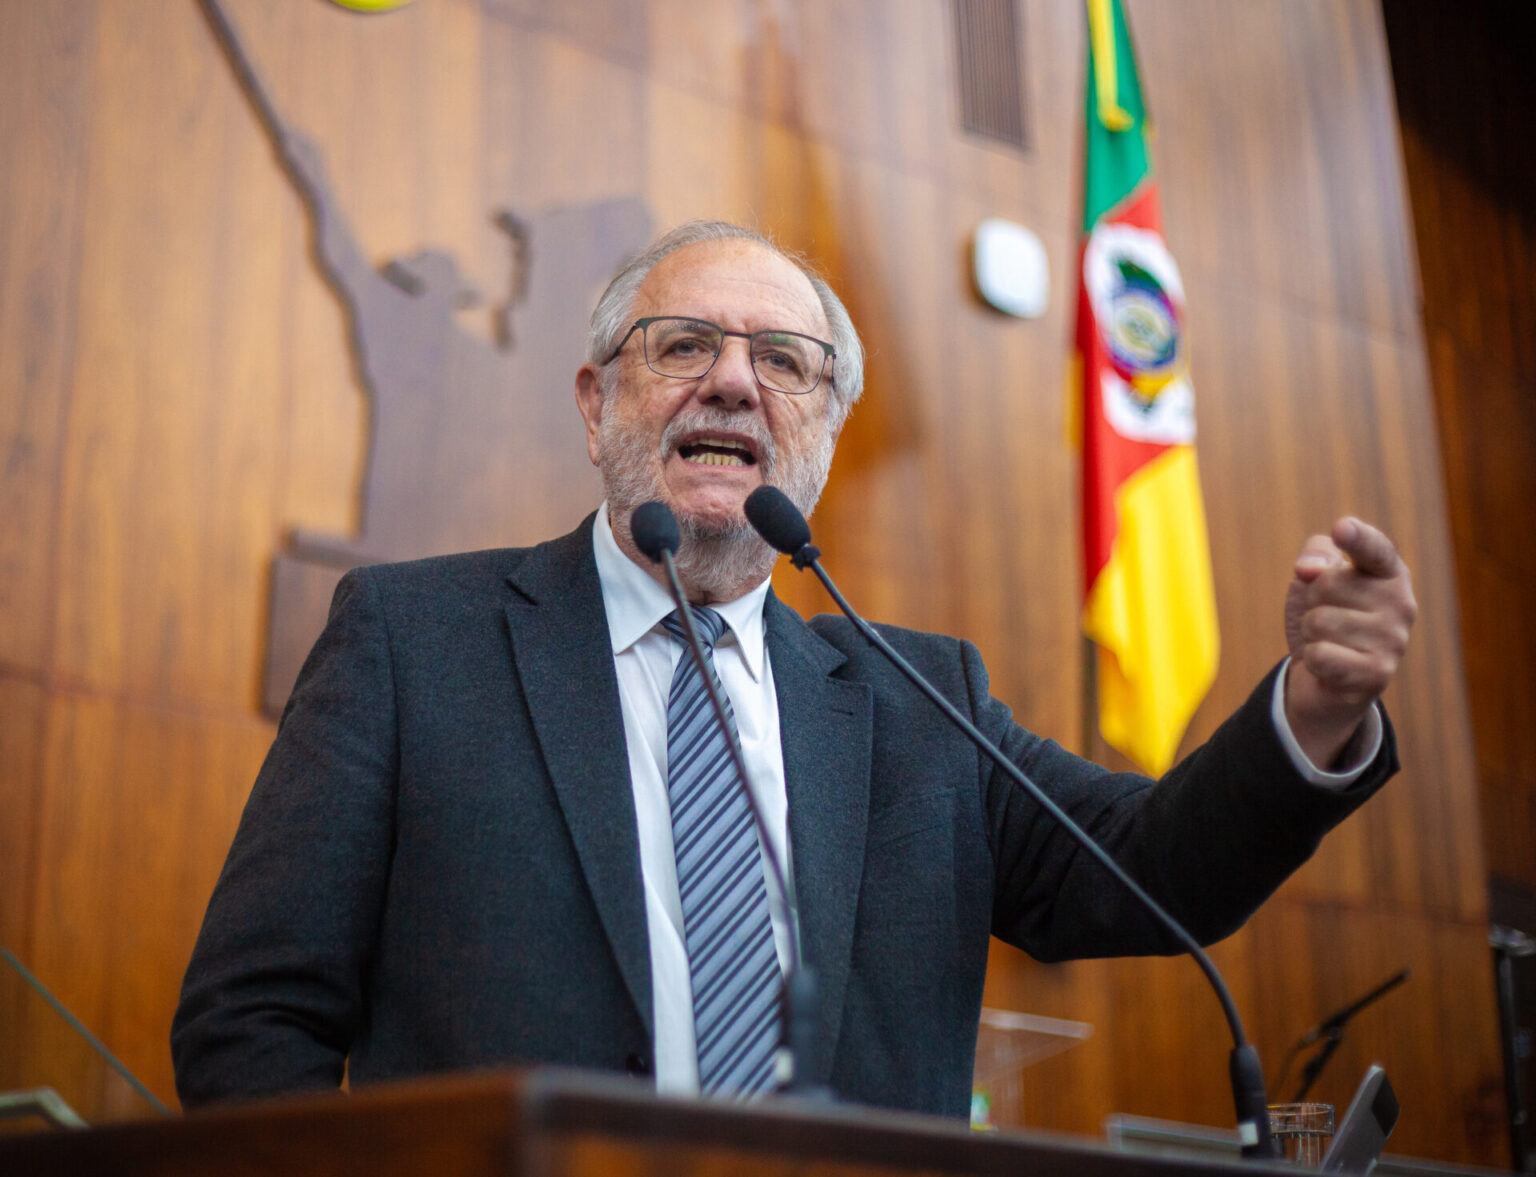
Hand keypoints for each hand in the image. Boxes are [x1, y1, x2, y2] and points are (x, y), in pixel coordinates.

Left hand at [1283, 517, 1415, 767]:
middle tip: (1326, 620)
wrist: (1326, 681)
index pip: (1374, 549)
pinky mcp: (1377, 674)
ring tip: (1329, 643)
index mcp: (1389, 573)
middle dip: (1312, 602)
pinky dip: (1312, 659)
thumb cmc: (1326, 617)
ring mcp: (1393, 640)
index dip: (1357, 538)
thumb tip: (1309, 569)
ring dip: (1311, 634)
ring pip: (1319, 620)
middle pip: (1326, 583)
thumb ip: (1315, 554)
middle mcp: (1401, 604)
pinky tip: (1329, 666)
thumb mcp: (1315, 577)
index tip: (1341, 528)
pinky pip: (1320, 654)